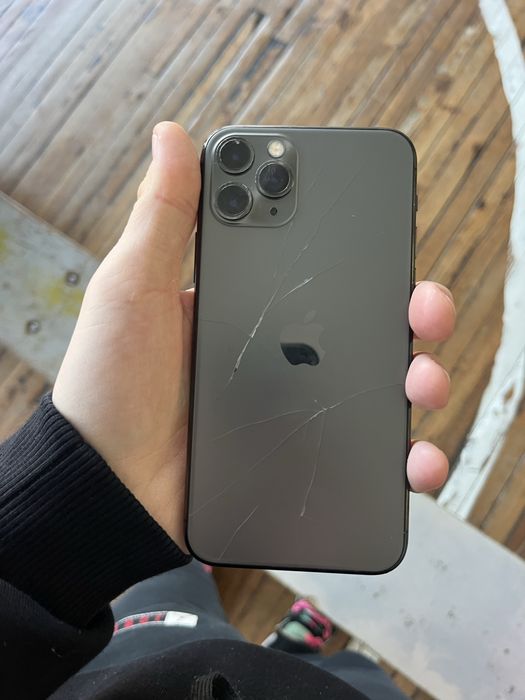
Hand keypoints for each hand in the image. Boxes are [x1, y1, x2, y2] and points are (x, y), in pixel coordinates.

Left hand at [53, 122, 454, 549]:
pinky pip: (367, 458)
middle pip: (364, 328)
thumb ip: (163, 217)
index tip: (385, 236)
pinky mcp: (300, 460)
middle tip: (425, 306)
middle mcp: (277, 358)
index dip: (360, 254)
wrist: (107, 490)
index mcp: (244, 309)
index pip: (317, 272)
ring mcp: (293, 410)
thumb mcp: (132, 288)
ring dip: (421, 380)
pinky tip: (417, 457)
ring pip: (378, 390)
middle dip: (410, 314)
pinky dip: (403, 458)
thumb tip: (172, 135)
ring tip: (423, 382)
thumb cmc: (109, 385)